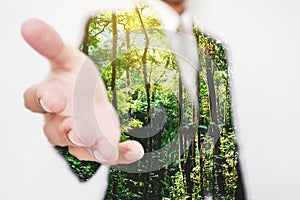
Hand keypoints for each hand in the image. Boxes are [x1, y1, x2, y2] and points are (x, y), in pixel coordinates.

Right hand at [21, 18, 143, 164]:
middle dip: (69, 132)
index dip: (41, 99)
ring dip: (94, 149)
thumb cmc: (76, 78)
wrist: (91, 95)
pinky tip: (135, 150)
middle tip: (83, 132)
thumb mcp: (67, 56)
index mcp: (48, 97)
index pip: (35, 100)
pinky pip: (108, 153)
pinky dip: (122, 154)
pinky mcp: (100, 144)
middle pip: (57, 132)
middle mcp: (59, 121)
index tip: (52, 97)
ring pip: (81, 148)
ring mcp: (80, 136)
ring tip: (108, 150)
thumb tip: (29, 24)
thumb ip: (50, 44)